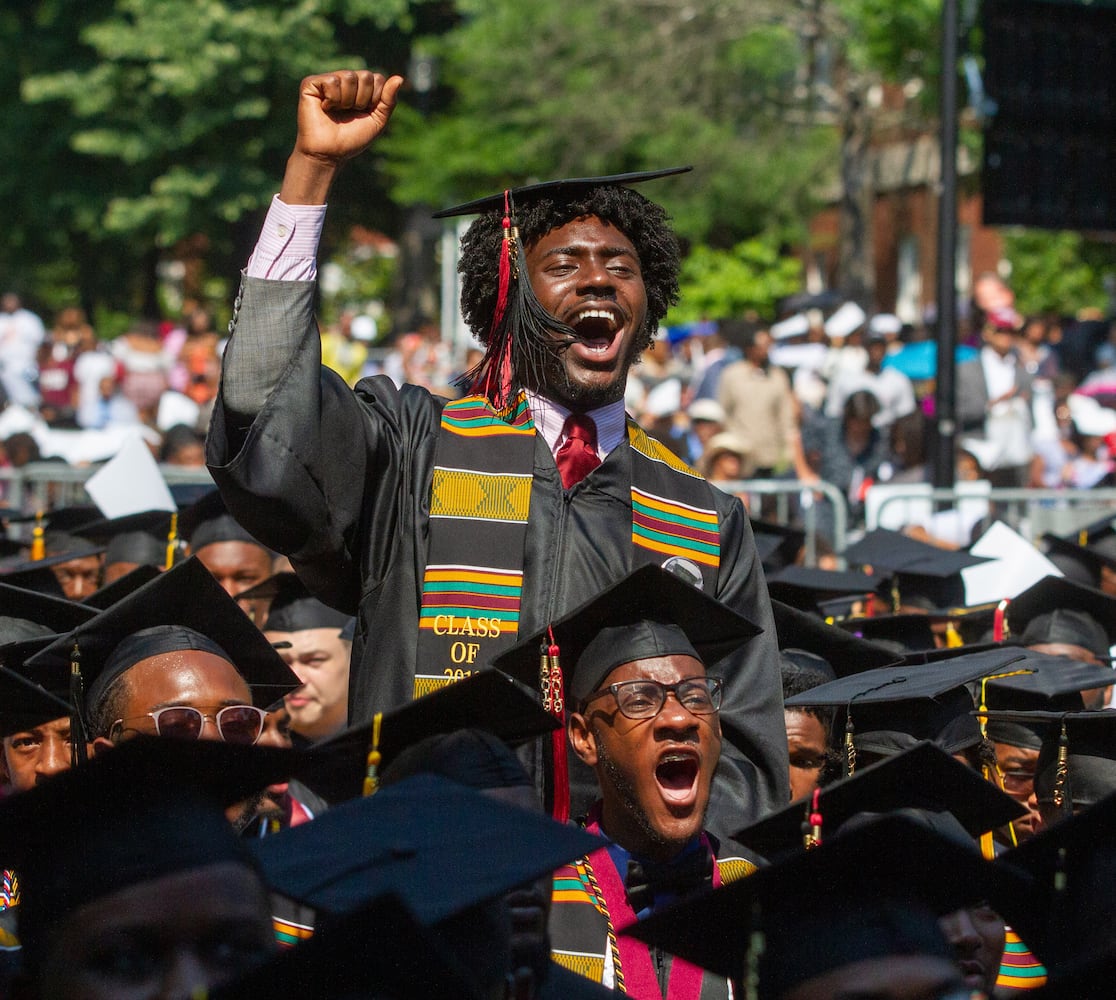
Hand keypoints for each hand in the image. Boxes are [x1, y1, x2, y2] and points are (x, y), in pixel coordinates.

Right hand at [280, 69, 404, 204]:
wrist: (330, 153)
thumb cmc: (352, 139)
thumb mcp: (377, 121)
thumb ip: (389, 100)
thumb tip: (399, 78)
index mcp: (360, 87)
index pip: (377, 79)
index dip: (374, 99)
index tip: (363, 113)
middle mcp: (344, 80)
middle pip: (365, 76)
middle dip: (361, 100)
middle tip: (349, 113)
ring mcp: (328, 80)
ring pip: (348, 76)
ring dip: (347, 101)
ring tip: (336, 111)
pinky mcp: (311, 83)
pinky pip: (332, 81)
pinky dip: (333, 99)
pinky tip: (325, 108)